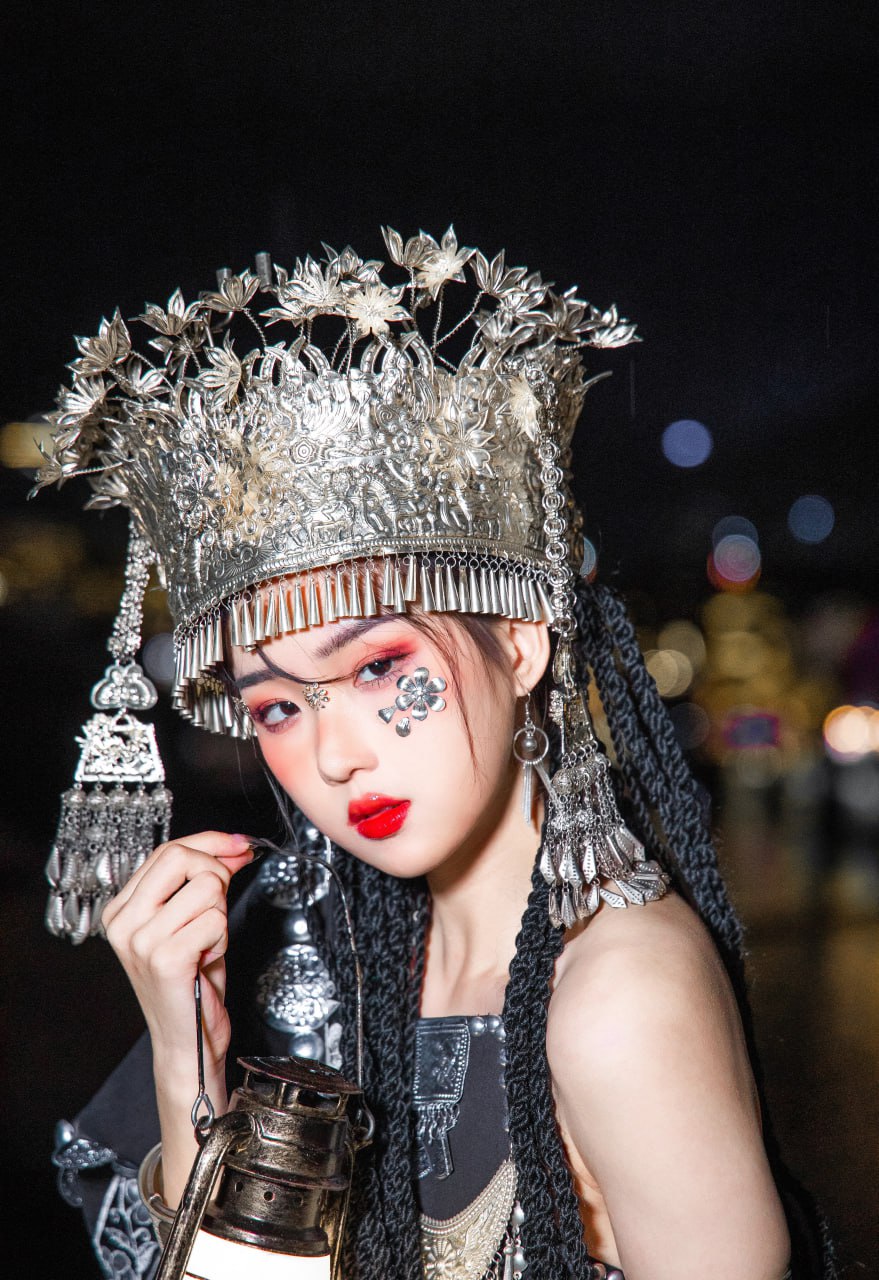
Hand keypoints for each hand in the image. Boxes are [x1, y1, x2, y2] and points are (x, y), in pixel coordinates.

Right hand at [102, 830, 253, 1206]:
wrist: (187, 1041)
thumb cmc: (191, 983)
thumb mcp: (192, 920)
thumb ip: (202, 880)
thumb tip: (232, 846)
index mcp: (122, 909)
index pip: (168, 850)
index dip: (210, 842)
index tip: (238, 845)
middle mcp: (123, 922)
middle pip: (181, 858)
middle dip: (216, 873)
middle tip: (220, 904)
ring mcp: (140, 941)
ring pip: (206, 888)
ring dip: (220, 916)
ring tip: (206, 944)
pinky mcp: (164, 959)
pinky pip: (215, 920)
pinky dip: (222, 938)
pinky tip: (206, 959)